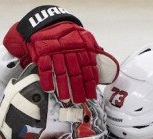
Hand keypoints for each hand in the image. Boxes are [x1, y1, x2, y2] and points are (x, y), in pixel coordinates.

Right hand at [3, 6, 118, 103]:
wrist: (47, 23)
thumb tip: (109, 65)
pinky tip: (49, 89)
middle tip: (79, 101)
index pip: (88, 69)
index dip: (90, 84)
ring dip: (63, 87)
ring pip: (61, 72)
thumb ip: (95, 52)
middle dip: (78, 89)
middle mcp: (70, 50)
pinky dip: (47, 79)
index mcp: (82, 48)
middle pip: (75, 73)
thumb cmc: (68, 34)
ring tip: (65, 99)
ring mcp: (56, 52)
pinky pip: (45, 67)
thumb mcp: (85, 39)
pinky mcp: (43, 52)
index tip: (91, 95)